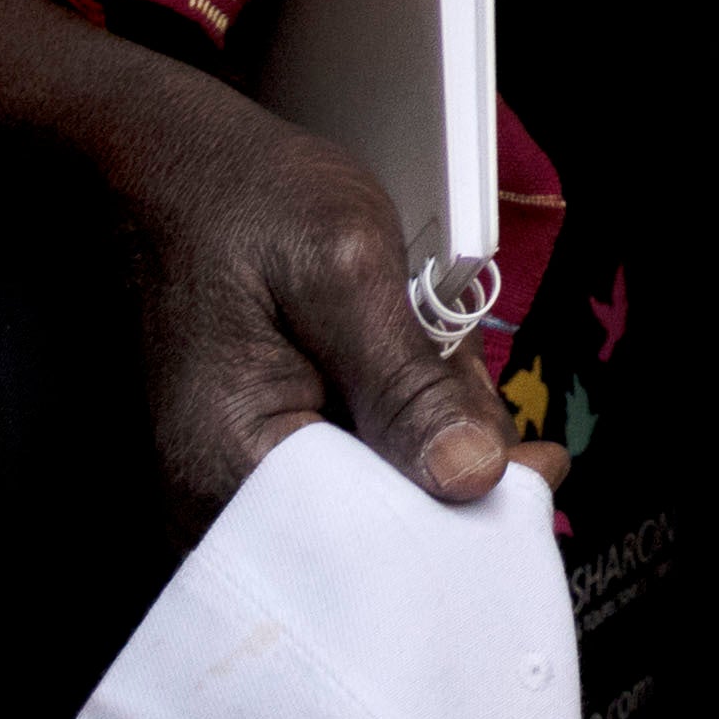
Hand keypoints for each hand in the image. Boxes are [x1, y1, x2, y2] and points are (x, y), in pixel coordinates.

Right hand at [86, 68, 515, 527]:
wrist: (183, 171)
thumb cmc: (250, 204)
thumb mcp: (345, 270)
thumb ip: (407, 382)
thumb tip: (473, 478)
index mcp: (230, 471)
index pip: (372, 547)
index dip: (466, 510)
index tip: (535, 461)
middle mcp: (219, 503)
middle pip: (380, 528)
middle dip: (449, 454)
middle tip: (459, 361)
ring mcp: (236, 484)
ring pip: (376, 492)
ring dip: (426, 426)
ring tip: (419, 335)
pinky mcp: (259, 459)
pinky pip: (351, 465)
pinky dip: (394, 418)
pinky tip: (396, 354)